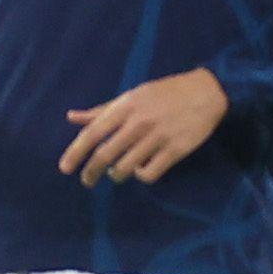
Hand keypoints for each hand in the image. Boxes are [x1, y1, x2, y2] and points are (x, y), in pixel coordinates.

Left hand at [60, 68, 228, 184]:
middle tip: (87, 181)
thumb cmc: (165, 93)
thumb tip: (71, 117)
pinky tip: (142, 169)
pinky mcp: (176, 150)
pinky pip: (150, 173)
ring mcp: (159, 136)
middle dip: (91, 172)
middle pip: (106, 154)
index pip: (93, 133)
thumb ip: (102, 110)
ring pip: (126, 167)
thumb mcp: (132, 96)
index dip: (75, 152)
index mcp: (126, 106)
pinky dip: (141, 175)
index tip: (65, 168)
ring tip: (117, 173)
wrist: (207, 92)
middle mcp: (140, 121)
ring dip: (117, 174)